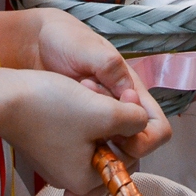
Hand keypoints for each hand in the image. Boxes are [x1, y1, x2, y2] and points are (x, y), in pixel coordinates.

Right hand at [0, 68, 149, 195]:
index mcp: (86, 179)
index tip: (120, 100)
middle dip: (113, 115)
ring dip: (97, 109)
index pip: (129, 156)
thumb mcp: (103, 113)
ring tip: (84, 90)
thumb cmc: (51, 107)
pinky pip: (76, 128)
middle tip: (98, 93)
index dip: (131, 124)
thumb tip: (143, 123)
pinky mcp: (47, 142)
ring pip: (95, 133)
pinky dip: (80, 110)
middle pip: (111, 145)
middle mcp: (71, 176)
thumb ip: (133, 121)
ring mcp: (57, 160)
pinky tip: (71, 93)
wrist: (2, 98)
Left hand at [24, 10, 172, 159]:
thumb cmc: (65, 40)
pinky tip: (62, 132)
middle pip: (136, 148)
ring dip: (95, 147)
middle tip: (89, 126)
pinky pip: (90, 154)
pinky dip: (79, 151)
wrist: (37, 45)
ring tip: (72, 123)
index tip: (118, 126)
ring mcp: (99, 124)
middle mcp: (119, 112)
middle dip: (115, 144)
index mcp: (131, 91)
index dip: (145, 136)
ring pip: (113, 154)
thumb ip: (109, 65)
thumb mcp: (87, 48)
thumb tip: (128, 92)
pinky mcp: (80, 133)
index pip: (158, 128)